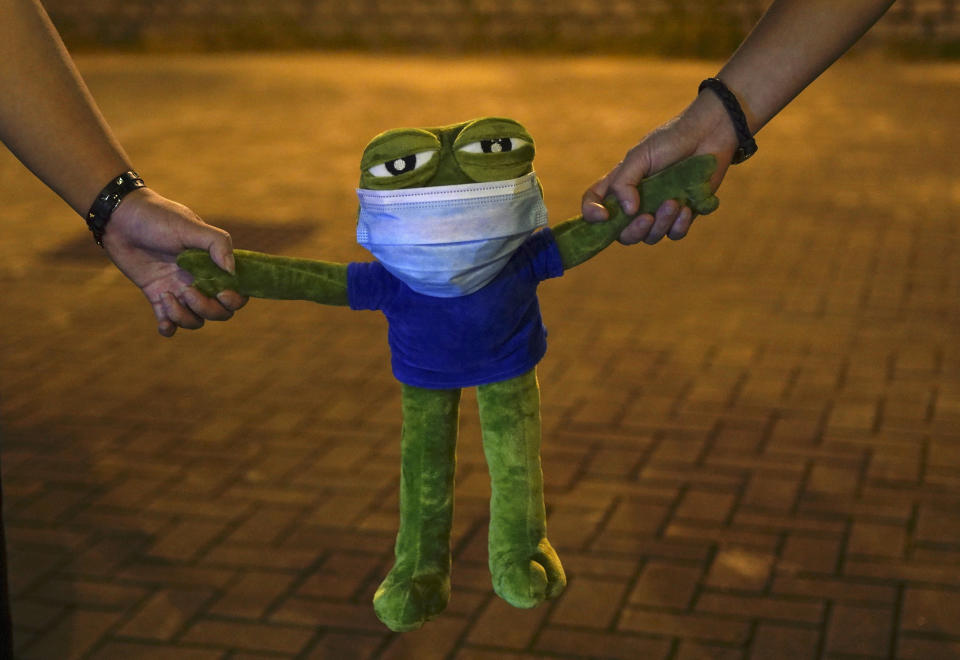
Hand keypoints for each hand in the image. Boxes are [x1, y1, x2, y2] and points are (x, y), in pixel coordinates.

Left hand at [102, 188, 246, 336]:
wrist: (119, 218)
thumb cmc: (157, 217)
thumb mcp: (190, 225)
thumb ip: (217, 244)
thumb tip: (232, 271)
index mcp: (213, 264)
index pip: (237, 290)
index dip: (235, 299)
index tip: (221, 293)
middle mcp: (200, 280)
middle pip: (219, 312)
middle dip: (207, 309)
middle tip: (187, 291)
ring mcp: (179, 290)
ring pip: (195, 320)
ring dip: (184, 317)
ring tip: (165, 297)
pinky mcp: (157, 296)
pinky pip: (169, 323)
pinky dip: (168, 328)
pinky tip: (162, 321)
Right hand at [582, 90, 738, 243]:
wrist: (709, 134)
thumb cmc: (671, 140)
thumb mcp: (640, 156)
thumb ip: (625, 183)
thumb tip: (626, 211)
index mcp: (620, 185)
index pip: (594, 204)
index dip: (591, 215)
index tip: (604, 216)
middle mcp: (636, 202)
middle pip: (622, 233)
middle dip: (633, 231)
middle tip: (646, 216)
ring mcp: (659, 211)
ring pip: (650, 237)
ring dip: (661, 224)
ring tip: (674, 203)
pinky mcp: (682, 215)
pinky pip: (674, 234)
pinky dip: (679, 225)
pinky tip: (687, 208)